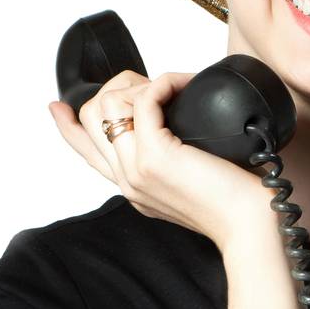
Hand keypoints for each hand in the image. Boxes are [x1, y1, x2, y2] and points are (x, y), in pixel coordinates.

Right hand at [47, 69, 272, 252]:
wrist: (252, 225)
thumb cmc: (237, 203)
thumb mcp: (193, 178)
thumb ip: (172, 159)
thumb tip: (175, 119)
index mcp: (133, 187)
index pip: (86, 152)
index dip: (66, 126)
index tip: (57, 106)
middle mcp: (127, 181)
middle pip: (90, 118)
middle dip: (118, 88)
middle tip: (155, 87)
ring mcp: (136, 170)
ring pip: (108, 104)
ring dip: (139, 83)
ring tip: (173, 88)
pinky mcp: (156, 157)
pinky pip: (144, 100)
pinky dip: (164, 83)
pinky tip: (184, 85)